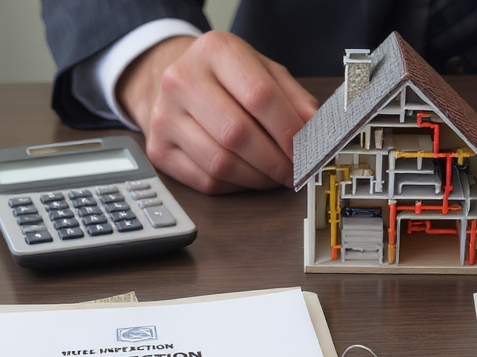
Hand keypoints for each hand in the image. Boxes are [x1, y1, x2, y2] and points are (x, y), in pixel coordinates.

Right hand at [117, 32, 318, 193]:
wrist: (176, 82)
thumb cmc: (226, 78)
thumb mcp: (264, 72)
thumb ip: (294, 99)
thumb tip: (317, 133)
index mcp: (215, 51)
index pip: (258, 95)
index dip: (287, 129)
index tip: (305, 148)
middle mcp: (182, 80)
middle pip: (237, 133)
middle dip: (275, 160)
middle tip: (294, 170)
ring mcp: (165, 117)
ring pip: (221, 163)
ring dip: (258, 177)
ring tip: (275, 175)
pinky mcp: (159, 149)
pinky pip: (206, 181)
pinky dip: (237, 185)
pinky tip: (249, 176)